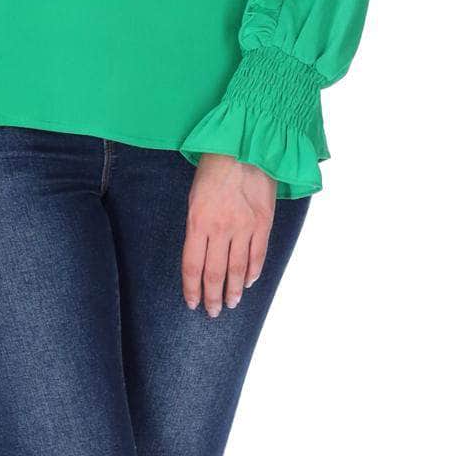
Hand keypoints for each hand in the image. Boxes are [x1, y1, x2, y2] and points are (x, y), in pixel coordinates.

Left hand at [181, 153, 276, 315]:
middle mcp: (220, 228)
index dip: (192, 288)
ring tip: (231, 303)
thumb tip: (200, 250)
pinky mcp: (263, 223)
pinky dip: (253, 273)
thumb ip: (198, 223)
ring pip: (238, 271)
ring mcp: (244, 227)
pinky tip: (248, 282)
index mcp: (198, 220)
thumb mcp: (196, 193)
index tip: (192, 302)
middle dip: (213, 297)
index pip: (192, 266)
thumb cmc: (215, 163)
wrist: (246, 143)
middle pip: (215, 274)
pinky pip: (258, 256)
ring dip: (234, 291)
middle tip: (213, 312)